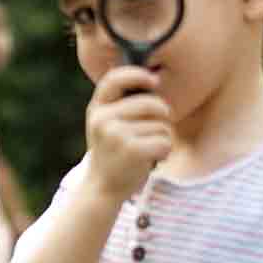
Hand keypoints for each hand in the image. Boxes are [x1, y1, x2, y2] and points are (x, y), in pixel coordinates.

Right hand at [85, 66, 171, 200]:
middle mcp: (103, 119)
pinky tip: (149, 159)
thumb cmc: (111, 152)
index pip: (115, 79)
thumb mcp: (105, 124)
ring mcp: (116, 134)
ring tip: (144, 150)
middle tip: (152, 130)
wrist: (101, 187)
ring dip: (161, 138)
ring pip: (161, 125)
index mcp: (96, 109)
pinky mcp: (132, 150)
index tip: (154, 81)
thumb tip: (152, 77)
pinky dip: (164, 151)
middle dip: (162, 115)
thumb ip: (120, 103)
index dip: (137, 74)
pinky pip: (165, 141)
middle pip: (152, 103)